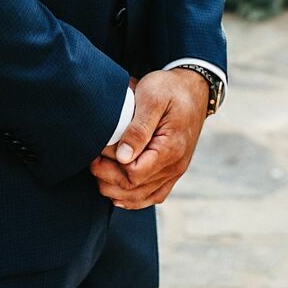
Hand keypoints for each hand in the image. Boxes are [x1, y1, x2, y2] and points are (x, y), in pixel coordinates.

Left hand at [90, 69, 210, 209]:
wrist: (194, 89)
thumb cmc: (170, 89)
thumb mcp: (152, 99)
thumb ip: (138, 129)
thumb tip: (122, 157)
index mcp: (170, 149)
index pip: (134, 174)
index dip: (111, 165)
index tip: (99, 148)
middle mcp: (175, 166)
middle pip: (134, 190)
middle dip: (107, 178)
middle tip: (93, 159)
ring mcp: (174, 172)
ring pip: (141, 198)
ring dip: (115, 190)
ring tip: (100, 171)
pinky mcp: (172, 172)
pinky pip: (152, 196)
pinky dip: (132, 198)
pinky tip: (117, 190)